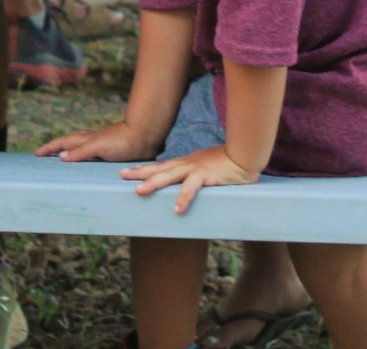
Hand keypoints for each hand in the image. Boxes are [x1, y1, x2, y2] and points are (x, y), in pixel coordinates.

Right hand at [36, 120, 162, 163]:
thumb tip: (61, 157)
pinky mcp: (114, 152)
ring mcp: (103, 145)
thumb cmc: (123, 141)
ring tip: (62, 159)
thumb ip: (81, 152)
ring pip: (82, 147)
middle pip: (70, 142)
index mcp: (87, 140)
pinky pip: (94, 155)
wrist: (147, 136)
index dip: (50, 148)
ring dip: (70, 152)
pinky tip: (89, 165)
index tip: (37, 153)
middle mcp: (93, 141)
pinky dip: (86, 158)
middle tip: (44, 154)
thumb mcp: (99, 147)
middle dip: (56, 148)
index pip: (63, 143)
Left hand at [122, 143, 259, 213]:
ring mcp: (195, 169)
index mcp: (186, 163)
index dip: (143, 169)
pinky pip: (192, 188)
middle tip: (122, 176)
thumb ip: (193, 175)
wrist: (244, 155)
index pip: (160, 166)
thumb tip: (184, 185)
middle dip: (140, 173)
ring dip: (153, 183)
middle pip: (159, 169)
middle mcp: (187, 164)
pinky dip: (184, 198)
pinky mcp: (206, 175)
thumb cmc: (227, 163)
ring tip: (138, 192)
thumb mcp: (205, 167)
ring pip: (170, 175)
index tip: (126, 172)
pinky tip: (177, 210)